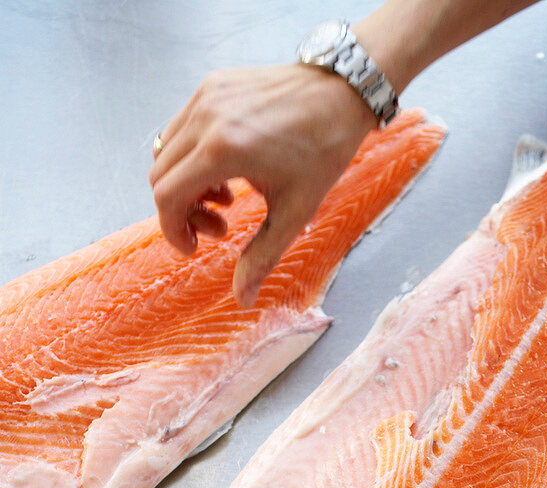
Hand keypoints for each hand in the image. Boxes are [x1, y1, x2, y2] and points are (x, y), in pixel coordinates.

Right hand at [149, 64, 375, 307]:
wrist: (341, 91)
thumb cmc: (323, 149)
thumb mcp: (295, 211)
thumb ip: (262, 256)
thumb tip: (242, 299)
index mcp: (223, 149)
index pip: (167, 195)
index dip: (173, 229)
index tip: (193, 248)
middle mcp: (206, 117)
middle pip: (161, 176)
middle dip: (182, 211)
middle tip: (218, 228)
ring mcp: (206, 96)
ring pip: (167, 153)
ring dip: (186, 185)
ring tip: (225, 200)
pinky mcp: (211, 85)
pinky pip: (182, 129)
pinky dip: (193, 158)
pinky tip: (227, 173)